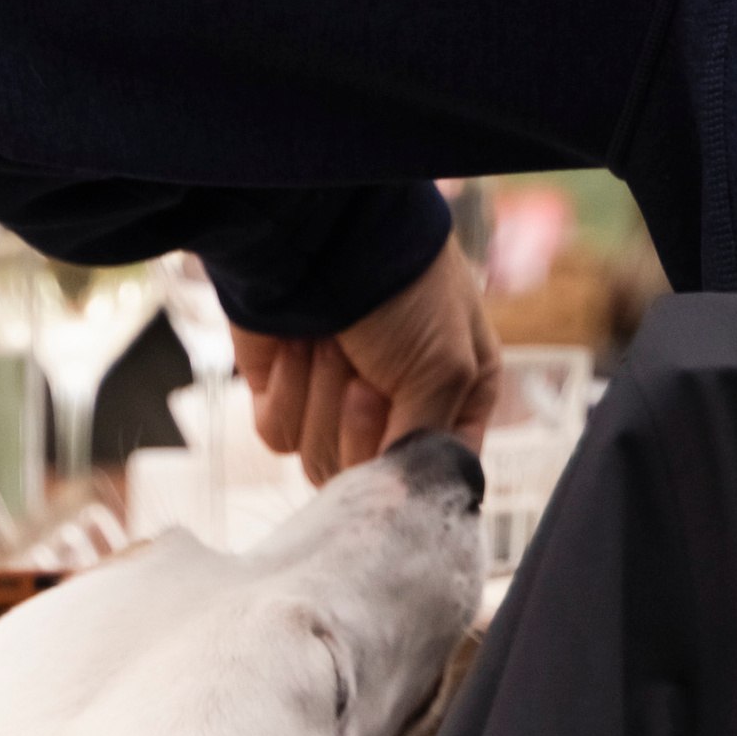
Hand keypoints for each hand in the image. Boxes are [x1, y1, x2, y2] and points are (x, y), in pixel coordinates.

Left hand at [232, 236, 500, 485]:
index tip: (402, 441)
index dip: (412, 471)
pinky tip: (294, 348)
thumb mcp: (446, 366)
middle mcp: (399, 406)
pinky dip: (286, 392)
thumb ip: (426, 446)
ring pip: (321, 462)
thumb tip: (398, 503)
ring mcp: (337, 402)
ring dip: (323, 400)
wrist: (319, 232)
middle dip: (361, 425)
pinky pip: (280, 436)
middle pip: (371, 481)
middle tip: (364, 371)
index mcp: (456, 397)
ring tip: (330, 344)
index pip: (436, 476)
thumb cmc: (401, 285)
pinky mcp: (286, 394)